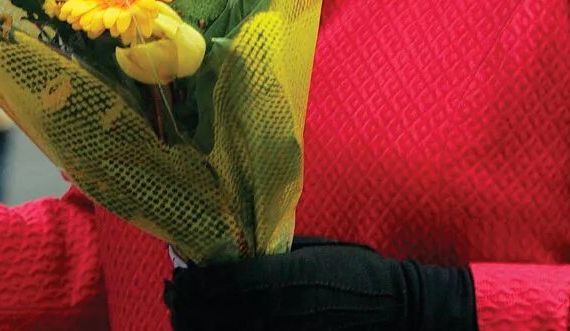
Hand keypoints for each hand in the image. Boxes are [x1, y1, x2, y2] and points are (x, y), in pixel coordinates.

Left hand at [166, 238, 476, 330]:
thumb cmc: (354, 269)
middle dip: (190, 306)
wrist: (397, 305)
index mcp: (290, 274)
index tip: (177, 274)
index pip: (230, 281)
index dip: (198, 282)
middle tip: (172, 296)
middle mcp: (287, 306)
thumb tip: (232, 248)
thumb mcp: (313, 250)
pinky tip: (215, 330)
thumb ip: (274, 251)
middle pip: (224, 313)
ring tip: (184, 317)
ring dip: (202, 326)